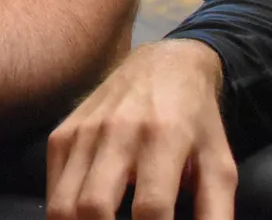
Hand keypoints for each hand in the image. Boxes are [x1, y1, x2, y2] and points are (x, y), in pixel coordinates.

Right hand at [46, 39, 234, 219]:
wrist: (162, 66)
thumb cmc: (196, 122)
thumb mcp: (219, 164)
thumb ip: (216, 213)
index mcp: (163, 139)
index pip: (151, 208)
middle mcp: (117, 132)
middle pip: (94, 207)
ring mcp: (83, 132)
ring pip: (64, 203)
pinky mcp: (62, 134)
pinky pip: (52, 186)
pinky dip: (63, 213)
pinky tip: (83, 219)